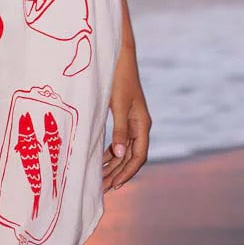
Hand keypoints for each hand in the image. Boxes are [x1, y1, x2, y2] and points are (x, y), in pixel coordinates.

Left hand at [102, 42, 150, 191]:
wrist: (120, 57)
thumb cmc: (119, 79)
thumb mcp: (118, 105)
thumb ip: (119, 130)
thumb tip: (117, 155)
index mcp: (143, 124)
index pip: (138, 156)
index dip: (127, 172)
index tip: (115, 185)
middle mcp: (141, 125)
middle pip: (131, 156)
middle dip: (118, 172)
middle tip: (103, 187)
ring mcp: (133, 121)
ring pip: (125, 150)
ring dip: (114, 164)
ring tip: (100, 177)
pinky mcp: (125, 116)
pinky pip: (120, 140)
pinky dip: (111, 151)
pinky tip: (100, 158)